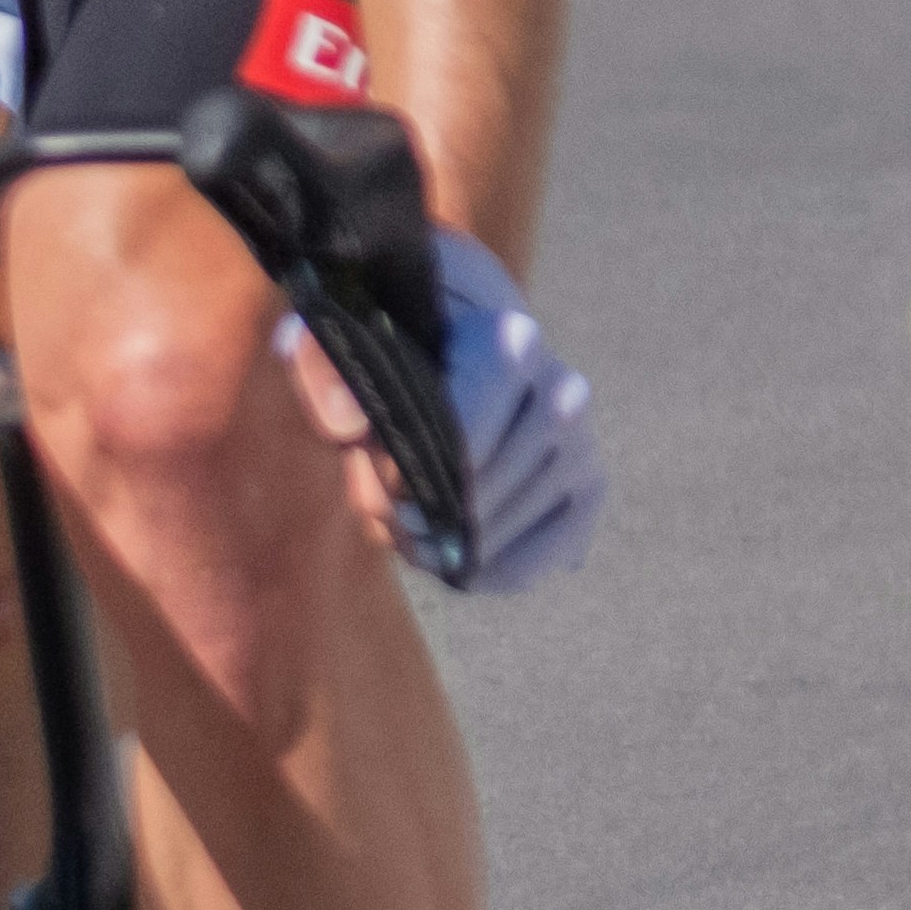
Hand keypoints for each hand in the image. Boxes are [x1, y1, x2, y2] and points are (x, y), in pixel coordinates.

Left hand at [298, 222, 601, 590]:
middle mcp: (562, 385)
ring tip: (410, 541)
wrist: (457, 351)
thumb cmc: (394, 348)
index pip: (473, 426)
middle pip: (485, 485)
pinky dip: (498, 570)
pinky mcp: (588, 485)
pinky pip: (551, 551)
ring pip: (508, 522)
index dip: (423, 466)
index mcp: (508, 340)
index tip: (380, 490)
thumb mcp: (344, 338)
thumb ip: (322, 368)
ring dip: (451, 548)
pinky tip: (459, 566)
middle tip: (385, 522)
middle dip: (428, 517)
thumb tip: (347, 426)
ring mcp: (581, 440)